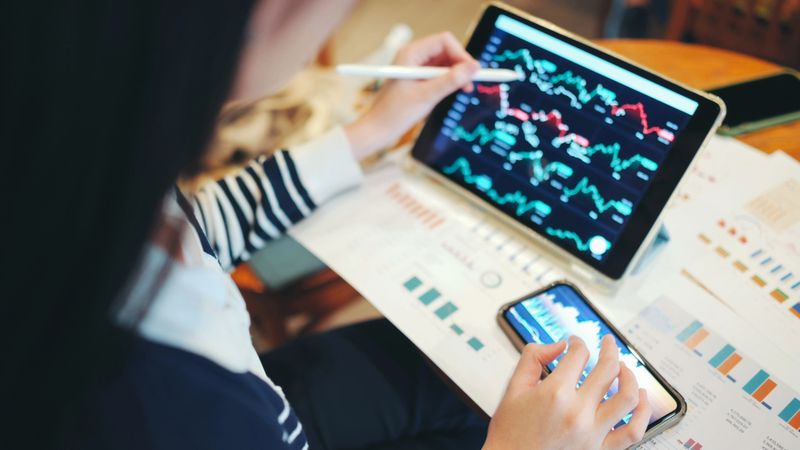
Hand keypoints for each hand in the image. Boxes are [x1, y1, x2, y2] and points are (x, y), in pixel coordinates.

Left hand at [344, 32, 479, 159]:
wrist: (378, 130)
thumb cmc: (395, 113)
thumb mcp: (427, 96)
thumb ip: (451, 80)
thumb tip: (474, 68)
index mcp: (411, 53)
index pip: (444, 41)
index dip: (461, 54)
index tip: (472, 72)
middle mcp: (413, 56)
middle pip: (446, 50)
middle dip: (460, 65)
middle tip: (470, 84)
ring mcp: (416, 67)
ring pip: (445, 63)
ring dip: (456, 75)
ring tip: (463, 89)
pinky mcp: (418, 78)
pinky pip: (439, 74)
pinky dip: (449, 81)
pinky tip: (453, 92)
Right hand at [483, 335, 651, 449]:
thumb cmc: (510, 433)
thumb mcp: (513, 388)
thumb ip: (533, 358)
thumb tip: (558, 345)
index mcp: (555, 394)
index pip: (578, 355)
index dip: (577, 343)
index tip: (574, 343)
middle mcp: (578, 413)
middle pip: (607, 370)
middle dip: (609, 349)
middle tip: (607, 343)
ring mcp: (592, 434)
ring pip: (627, 397)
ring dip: (630, 376)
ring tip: (624, 368)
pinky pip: (632, 432)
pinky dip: (642, 413)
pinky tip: (641, 399)